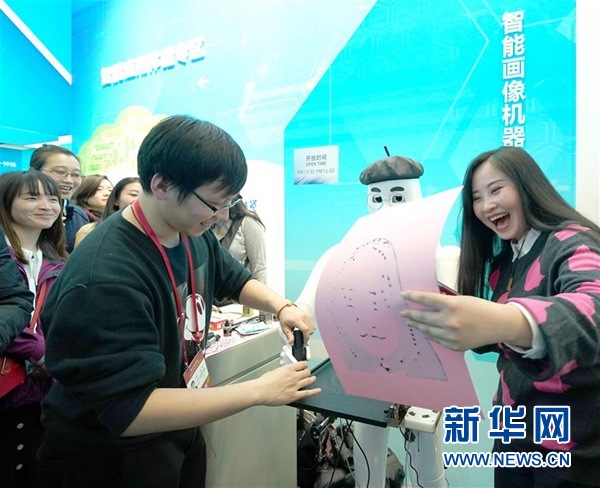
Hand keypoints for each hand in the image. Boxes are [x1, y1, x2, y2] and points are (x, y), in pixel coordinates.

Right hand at [255, 361, 320, 405]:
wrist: (261, 391)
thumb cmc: (263, 383)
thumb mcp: (273, 372)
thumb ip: (280, 372)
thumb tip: (282, 374)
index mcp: (288, 369)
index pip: (301, 364)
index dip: (304, 364)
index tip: (304, 365)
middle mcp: (293, 376)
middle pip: (306, 372)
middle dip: (307, 372)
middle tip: (308, 372)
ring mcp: (295, 386)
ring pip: (308, 380)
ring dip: (312, 379)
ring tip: (313, 378)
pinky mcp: (294, 395)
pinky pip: (307, 393)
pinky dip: (314, 392)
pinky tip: (317, 391)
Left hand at [278, 304, 314, 344]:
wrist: (285, 309)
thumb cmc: (285, 317)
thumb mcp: (284, 328)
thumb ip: (288, 336)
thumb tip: (291, 342)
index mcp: (296, 320)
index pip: (305, 329)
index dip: (306, 337)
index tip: (304, 341)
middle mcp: (303, 317)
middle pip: (310, 329)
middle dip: (307, 336)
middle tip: (302, 337)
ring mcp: (307, 315)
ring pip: (313, 327)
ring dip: (309, 332)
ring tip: (302, 332)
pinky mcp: (309, 315)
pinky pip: (312, 324)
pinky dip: (310, 328)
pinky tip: (304, 328)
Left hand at [400, 291, 531, 350]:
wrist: (499, 324)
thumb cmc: (480, 308)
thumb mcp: (461, 300)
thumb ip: (444, 303)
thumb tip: (426, 305)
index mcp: (451, 305)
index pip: (425, 299)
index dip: (412, 296)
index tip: (403, 294)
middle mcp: (449, 321)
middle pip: (423, 317)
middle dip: (411, 314)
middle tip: (403, 313)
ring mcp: (452, 335)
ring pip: (427, 330)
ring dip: (417, 325)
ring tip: (410, 321)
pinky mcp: (455, 346)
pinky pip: (437, 339)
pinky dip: (430, 335)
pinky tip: (424, 331)